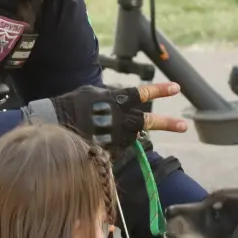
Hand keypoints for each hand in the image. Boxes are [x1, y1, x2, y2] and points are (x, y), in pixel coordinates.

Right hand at [25, 82, 186, 150]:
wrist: (53, 123)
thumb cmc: (72, 104)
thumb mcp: (93, 91)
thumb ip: (111, 94)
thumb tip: (123, 96)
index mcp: (117, 99)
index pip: (143, 92)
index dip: (160, 90)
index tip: (176, 88)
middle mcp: (120, 117)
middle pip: (148, 121)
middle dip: (167, 123)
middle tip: (184, 126)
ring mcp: (115, 135)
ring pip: (134, 135)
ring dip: (132, 133)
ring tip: (117, 130)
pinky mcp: (109, 149)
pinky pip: (120, 146)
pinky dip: (117, 142)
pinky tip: (104, 137)